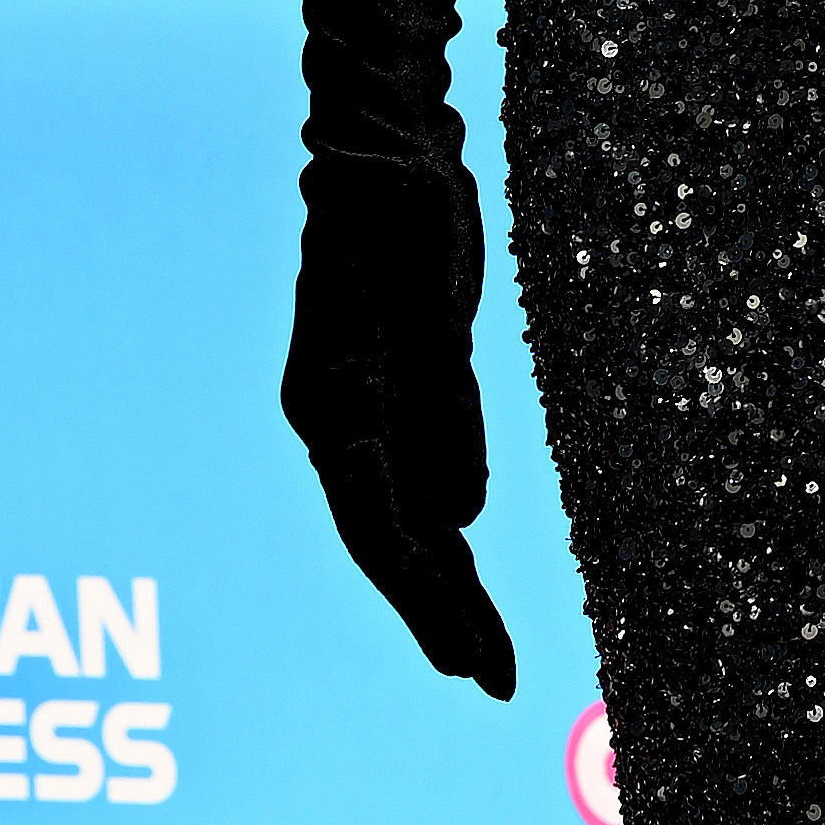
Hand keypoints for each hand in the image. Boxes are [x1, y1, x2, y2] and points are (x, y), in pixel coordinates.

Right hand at [282, 156, 518, 700]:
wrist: (388, 144)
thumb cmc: (400, 203)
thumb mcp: (435, 298)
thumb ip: (447, 396)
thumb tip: (462, 515)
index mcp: (330, 400)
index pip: (374, 522)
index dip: (416, 597)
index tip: (457, 657)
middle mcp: (341, 418)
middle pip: (391, 537)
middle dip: (439, 612)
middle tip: (491, 680)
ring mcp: (371, 409)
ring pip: (412, 518)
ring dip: (451, 589)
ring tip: (494, 664)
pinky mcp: (409, 391)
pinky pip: (432, 479)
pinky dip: (454, 533)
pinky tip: (471, 588)